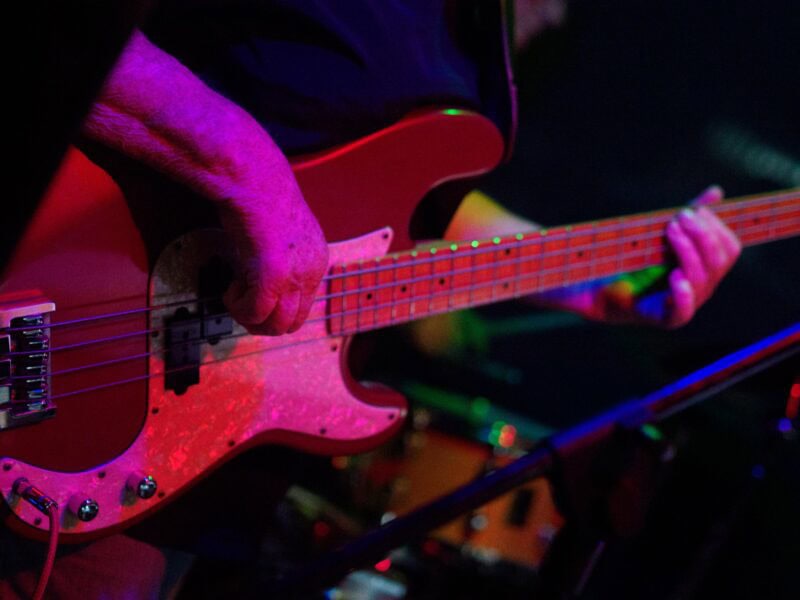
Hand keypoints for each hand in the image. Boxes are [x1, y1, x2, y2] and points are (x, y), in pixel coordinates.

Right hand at [220, 163, 328, 335]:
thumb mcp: (280, 236)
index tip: (253, 296)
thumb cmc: (260, 198)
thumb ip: (282, 260)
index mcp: (317, 261)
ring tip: (234, 296)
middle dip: (262, 321)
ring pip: (276, 325)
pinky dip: (239, 308)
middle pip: (291, 323)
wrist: (253, 178)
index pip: (302, 309)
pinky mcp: (274, 275)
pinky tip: (230, 289)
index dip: (274, 310)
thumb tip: (263, 282)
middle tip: (241, 304)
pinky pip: (255, 312)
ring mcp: (295, 275)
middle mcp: (311, 270)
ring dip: (250, 317)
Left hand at [599, 186, 741, 326]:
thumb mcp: (665, 235)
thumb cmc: (636, 261)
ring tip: (670, 231)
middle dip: (702, 235)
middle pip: (719, 262)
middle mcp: (702, 287)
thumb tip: (717, 191)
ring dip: (688, 251)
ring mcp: (686, 304)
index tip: (695, 210)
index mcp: (707, 268)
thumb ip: (691, 216)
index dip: (717, 228)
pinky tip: (676, 275)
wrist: (602, 287)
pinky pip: (683, 312)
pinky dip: (683, 294)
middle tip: (679, 217)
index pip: (729, 249)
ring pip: (701, 279)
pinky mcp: (665, 318)